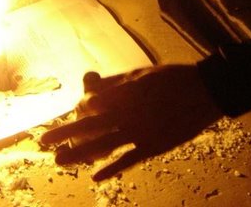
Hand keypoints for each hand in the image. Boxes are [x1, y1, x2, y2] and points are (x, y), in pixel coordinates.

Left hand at [40, 65, 222, 180]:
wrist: (205, 90)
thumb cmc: (171, 78)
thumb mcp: (140, 74)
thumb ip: (115, 84)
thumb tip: (91, 87)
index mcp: (123, 93)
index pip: (91, 105)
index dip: (78, 111)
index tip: (71, 113)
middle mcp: (127, 113)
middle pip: (90, 126)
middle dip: (65, 133)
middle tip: (44, 141)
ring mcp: (140, 132)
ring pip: (104, 146)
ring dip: (80, 154)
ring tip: (60, 160)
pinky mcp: (154, 146)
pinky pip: (128, 160)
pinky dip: (111, 169)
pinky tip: (96, 176)